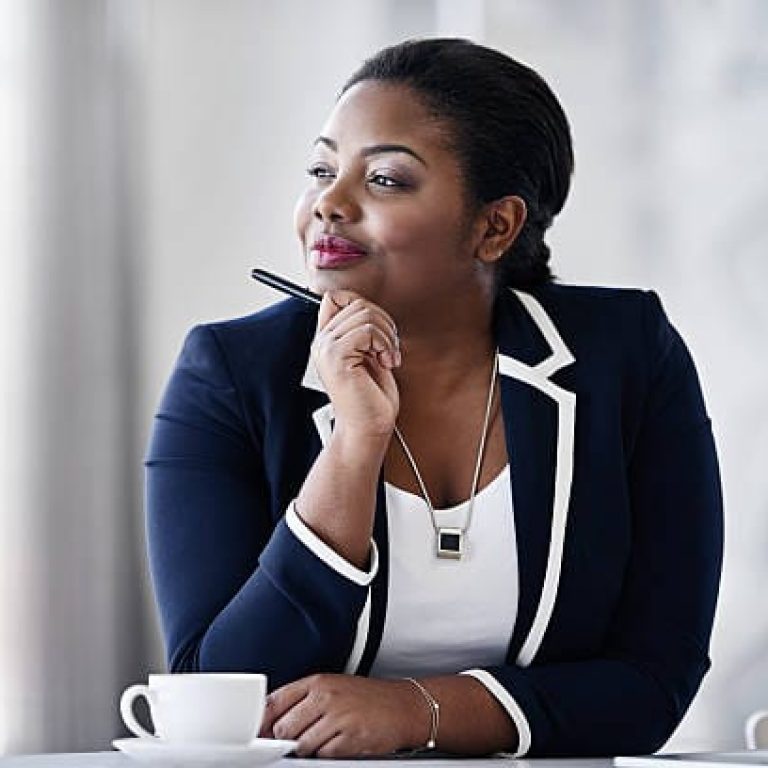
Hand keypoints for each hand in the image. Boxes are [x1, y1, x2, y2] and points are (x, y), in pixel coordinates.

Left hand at [259, 674, 425, 757]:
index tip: (259, 733)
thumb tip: (271, 722)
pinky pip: (324, 756)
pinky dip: (328, 755)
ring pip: (302, 745)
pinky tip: (340, 743)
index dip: (263, 722)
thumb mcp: (334, 687)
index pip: (275, 702)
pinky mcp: (349, 739)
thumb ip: (303, 700)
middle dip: (288, 738)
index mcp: (318, 682)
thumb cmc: (368, 698)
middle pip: (284, 728)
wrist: (404, 706)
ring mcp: (337, 718)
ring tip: (327, 737)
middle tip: (300, 738)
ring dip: (309, 748)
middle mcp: (326, 697)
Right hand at [311, 290, 400, 437]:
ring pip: (365, 314)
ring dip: (387, 335)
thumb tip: (373, 307)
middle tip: (389, 349)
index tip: (379, 331)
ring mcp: (326, 348)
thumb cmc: (371, 396)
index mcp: (327, 339)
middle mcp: (322, 341)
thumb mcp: (369, 354)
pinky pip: (367, 331)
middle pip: (357, 303)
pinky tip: (386, 363)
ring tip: (388, 357)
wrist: (367, 427)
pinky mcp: (336, 357)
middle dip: (383, 322)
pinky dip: (385, 344)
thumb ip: (364, 330)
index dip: (362, 304)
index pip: (336, 297)